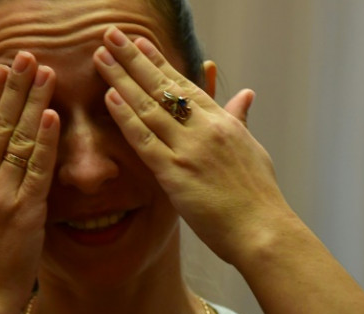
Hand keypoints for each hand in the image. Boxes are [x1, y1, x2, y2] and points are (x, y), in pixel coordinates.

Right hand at [0, 51, 59, 309]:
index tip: (4, 70)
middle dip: (15, 88)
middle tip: (28, 57)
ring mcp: (0, 195)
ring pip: (20, 140)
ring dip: (34, 103)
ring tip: (46, 74)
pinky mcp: (24, 212)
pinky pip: (37, 169)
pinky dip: (45, 141)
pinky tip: (51, 116)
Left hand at [93, 27, 289, 263]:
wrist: (262, 229)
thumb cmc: (259, 195)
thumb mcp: (252, 149)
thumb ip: (240, 120)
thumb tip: (245, 95)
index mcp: (222, 122)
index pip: (184, 84)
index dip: (158, 61)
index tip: (138, 42)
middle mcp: (205, 129)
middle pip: (162, 86)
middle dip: (133, 58)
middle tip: (111, 34)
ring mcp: (189, 149)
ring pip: (149, 107)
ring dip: (121, 79)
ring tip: (101, 56)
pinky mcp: (175, 174)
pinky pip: (145, 140)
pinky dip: (126, 117)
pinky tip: (110, 97)